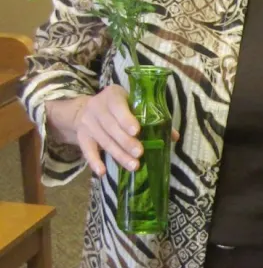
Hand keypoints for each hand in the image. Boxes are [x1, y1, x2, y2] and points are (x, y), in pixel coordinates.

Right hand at [53, 86, 178, 175]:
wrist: (86, 110)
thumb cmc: (119, 106)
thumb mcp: (133, 103)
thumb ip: (152, 117)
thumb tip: (175, 136)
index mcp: (113, 95)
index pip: (118, 106)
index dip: (126, 119)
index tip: (137, 131)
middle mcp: (97, 107)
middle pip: (111, 127)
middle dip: (126, 142)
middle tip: (140, 153)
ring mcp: (88, 123)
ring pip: (104, 141)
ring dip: (119, 154)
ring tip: (133, 165)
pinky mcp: (82, 136)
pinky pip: (87, 150)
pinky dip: (94, 161)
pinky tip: (102, 172)